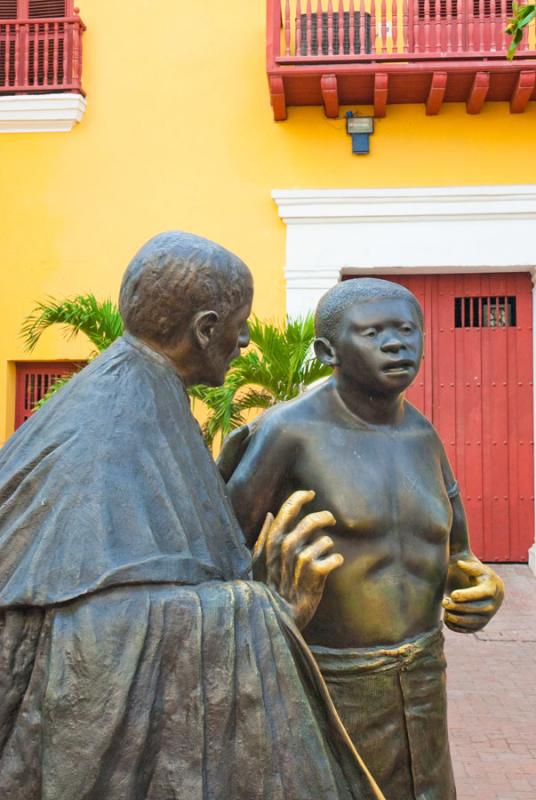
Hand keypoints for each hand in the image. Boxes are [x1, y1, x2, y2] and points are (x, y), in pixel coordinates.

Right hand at [253, 490, 342, 629]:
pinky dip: (336, 560)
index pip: (285, 512)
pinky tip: (334, 564)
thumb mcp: (259, 563)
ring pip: (323, 541)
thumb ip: (264, 537)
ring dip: (328, 543)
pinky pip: (332, 559)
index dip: (299, 499)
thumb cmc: (270, 589)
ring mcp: (299, 564)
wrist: (277, 620)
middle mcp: (285, 551)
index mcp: (271, 544)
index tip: (310, 493)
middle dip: (322, 517)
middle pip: (308, 523)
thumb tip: (270, 514)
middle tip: (330, 518)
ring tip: (327, 550)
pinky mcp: (314, 577)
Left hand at [442, 559, 504, 632]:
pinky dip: (458, 627)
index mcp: (493, 588)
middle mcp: (493, 604)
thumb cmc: (476, 574)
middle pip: (477, 610)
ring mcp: (488, 616)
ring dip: (458, 619)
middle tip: (444, 602)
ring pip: (474, 622)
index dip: (467, 595)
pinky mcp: (481, 624)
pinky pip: (470, 629)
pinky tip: (447, 619)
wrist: (484, 587)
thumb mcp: (475, 567)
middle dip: (459, 607)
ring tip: (445, 612)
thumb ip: (468, 566)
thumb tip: (460, 563)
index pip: (481, 594)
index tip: (453, 594)